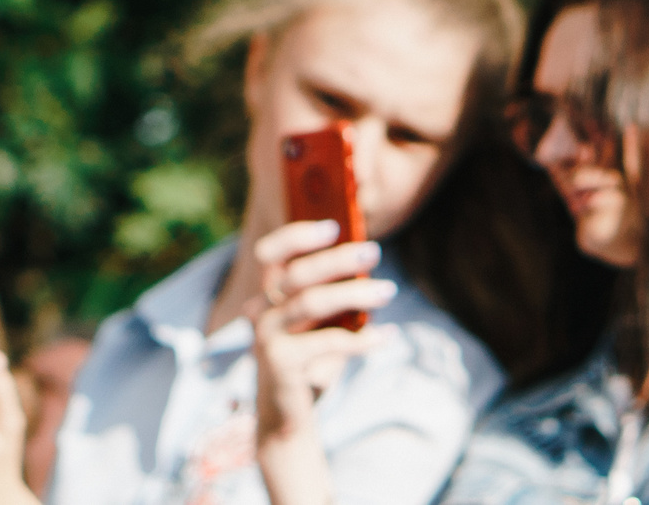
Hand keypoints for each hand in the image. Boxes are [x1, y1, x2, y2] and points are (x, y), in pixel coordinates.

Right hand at [244, 220, 390, 504]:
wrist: (288, 420)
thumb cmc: (310, 362)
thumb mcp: (319, 324)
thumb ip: (331, 294)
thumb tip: (365, 259)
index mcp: (266, 296)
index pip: (271, 253)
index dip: (299, 235)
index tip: (334, 226)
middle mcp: (259, 311)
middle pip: (297, 274)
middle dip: (338, 259)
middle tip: (374, 252)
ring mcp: (265, 337)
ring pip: (312, 303)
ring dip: (356, 294)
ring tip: (389, 290)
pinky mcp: (279, 363)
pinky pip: (328, 342)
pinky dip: (363, 338)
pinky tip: (388, 335)